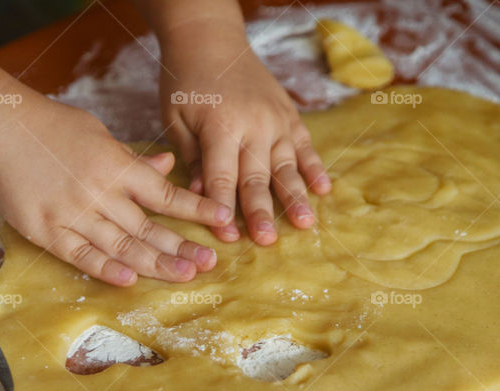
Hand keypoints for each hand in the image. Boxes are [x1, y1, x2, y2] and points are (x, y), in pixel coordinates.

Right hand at [0, 92, 232, 285]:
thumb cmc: (50, 126)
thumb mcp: (98, 134)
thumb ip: (132, 159)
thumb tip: (167, 166)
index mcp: (117, 167)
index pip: (165, 194)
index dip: (196, 209)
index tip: (223, 221)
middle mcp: (101, 193)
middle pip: (148, 227)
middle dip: (181, 247)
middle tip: (209, 264)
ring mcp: (74, 213)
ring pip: (120, 246)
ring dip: (154, 263)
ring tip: (183, 276)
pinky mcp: (47, 229)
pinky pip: (80, 254)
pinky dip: (105, 268)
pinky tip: (129, 281)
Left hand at [158, 28, 331, 244]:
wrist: (211, 40)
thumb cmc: (185, 82)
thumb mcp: (175, 118)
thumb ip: (191, 157)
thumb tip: (203, 196)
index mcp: (220, 126)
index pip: (223, 177)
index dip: (224, 208)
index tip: (228, 237)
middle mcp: (253, 125)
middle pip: (257, 177)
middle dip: (262, 212)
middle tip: (268, 241)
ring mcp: (276, 120)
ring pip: (287, 166)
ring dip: (296, 197)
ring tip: (305, 224)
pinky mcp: (289, 115)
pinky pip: (305, 146)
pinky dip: (314, 168)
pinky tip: (324, 190)